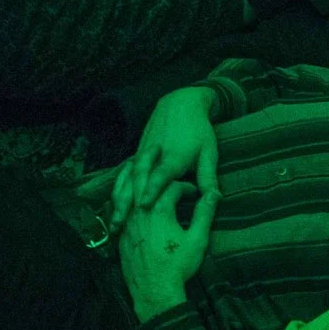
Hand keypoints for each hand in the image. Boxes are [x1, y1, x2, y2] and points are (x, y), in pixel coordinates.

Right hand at [111, 86, 218, 222]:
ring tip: (114, 222)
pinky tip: (113, 210)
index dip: (153, 188)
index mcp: (175, 156)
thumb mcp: (209, 152)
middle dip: (129, 202)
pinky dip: (118, 192)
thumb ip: (208, 176)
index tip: (144, 205)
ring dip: (120, 200)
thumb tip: (215, 199)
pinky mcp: (136, 155)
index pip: (162, 174)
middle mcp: (155, 155)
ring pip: (127, 178)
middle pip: (139, 179)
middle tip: (122, 225)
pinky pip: (125, 175)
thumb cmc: (199, 131)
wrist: (180, 104)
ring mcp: (143, 154)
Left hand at [116, 179, 215, 318]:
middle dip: (161, 181)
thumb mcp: (197, 239)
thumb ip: (204, 214)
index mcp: (159, 210)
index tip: (194, 193)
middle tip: (173, 186)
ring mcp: (127, 224)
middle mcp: (139, 213)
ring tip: (156, 193)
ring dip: (144, 191)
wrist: (154, 292)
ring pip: (132, 196)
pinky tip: (141, 212)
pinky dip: (132, 206)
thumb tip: (213, 193)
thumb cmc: (177, 266)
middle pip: (148, 185)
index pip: (172, 186)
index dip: (186, 186)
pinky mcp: (121, 236)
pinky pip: (123, 213)